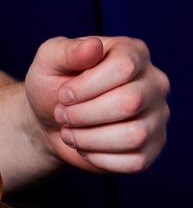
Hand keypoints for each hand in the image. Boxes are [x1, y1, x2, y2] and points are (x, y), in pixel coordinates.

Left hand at [24, 36, 169, 174]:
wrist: (50, 120)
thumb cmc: (52, 83)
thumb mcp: (49, 59)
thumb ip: (67, 51)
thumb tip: (93, 46)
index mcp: (132, 51)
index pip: (123, 67)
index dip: (87, 86)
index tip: (63, 94)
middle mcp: (153, 82)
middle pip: (130, 103)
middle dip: (84, 113)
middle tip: (62, 114)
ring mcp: (157, 116)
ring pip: (134, 135)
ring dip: (90, 138)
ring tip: (69, 132)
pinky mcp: (153, 147)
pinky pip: (135, 161)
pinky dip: (100, 158)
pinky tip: (85, 147)